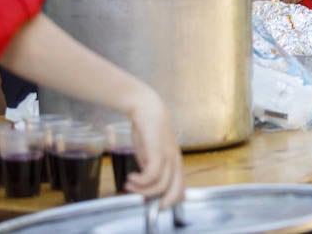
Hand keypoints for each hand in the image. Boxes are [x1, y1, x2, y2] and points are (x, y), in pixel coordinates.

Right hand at [122, 86, 184, 208]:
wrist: (146, 108)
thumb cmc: (148, 131)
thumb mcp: (150, 155)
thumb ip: (150, 170)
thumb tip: (145, 188)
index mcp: (176, 163)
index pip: (181, 190)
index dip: (168, 201)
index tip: (150, 202)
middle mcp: (175, 161)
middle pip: (177, 192)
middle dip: (160, 203)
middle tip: (143, 202)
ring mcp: (168, 156)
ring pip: (161, 186)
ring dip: (142, 191)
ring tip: (129, 185)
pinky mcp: (158, 151)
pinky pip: (151, 175)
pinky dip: (139, 181)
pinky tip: (130, 177)